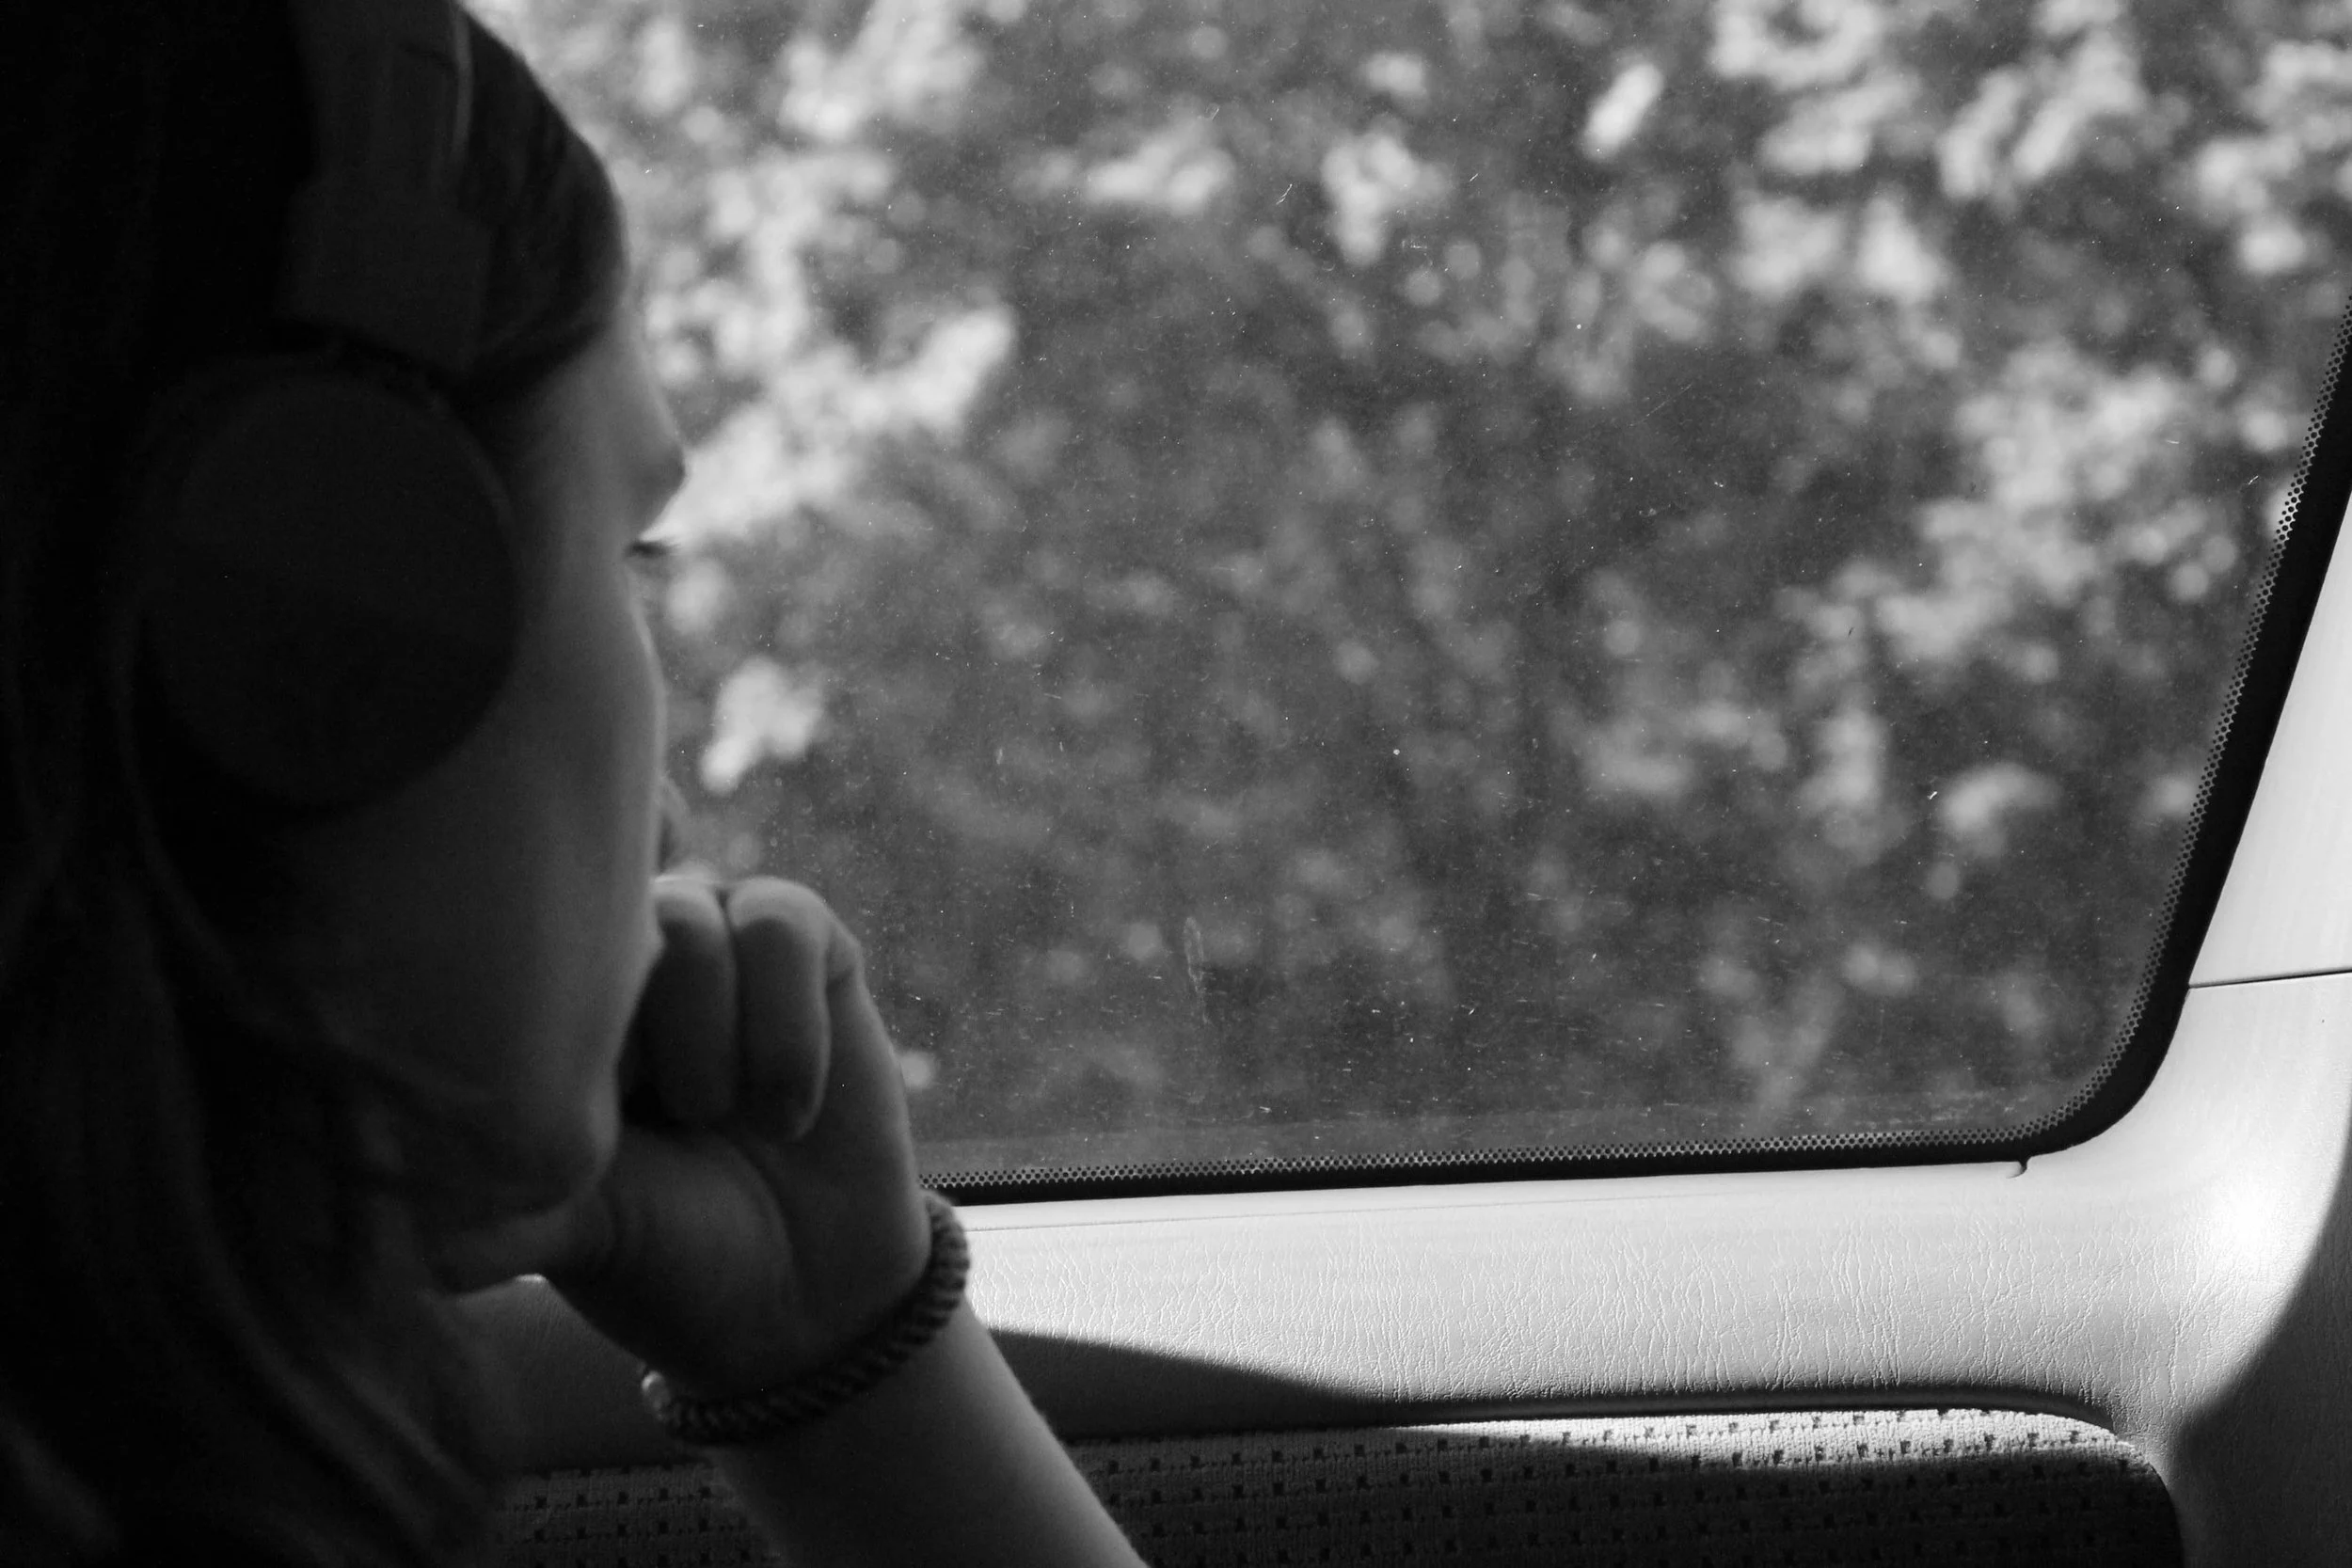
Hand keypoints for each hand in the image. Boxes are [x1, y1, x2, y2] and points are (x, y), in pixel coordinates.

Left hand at [443, 876, 933, 1398]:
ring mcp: (718, 946)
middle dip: (630, 1042)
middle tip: (663, 1129)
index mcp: (546, 1017)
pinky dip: (785, 1031)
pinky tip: (786, 1111)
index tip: (586, 1118)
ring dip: (708, 1041)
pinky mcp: (811, 949)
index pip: (510, 947)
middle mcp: (627, 965)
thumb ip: (493, 1212)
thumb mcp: (571, 1230)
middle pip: (600, 923)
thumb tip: (404, 1245)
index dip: (545, 1022)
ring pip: (690, 920)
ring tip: (721, 1120)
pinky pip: (783, 926)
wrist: (809, 1297)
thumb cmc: (669, 1256)